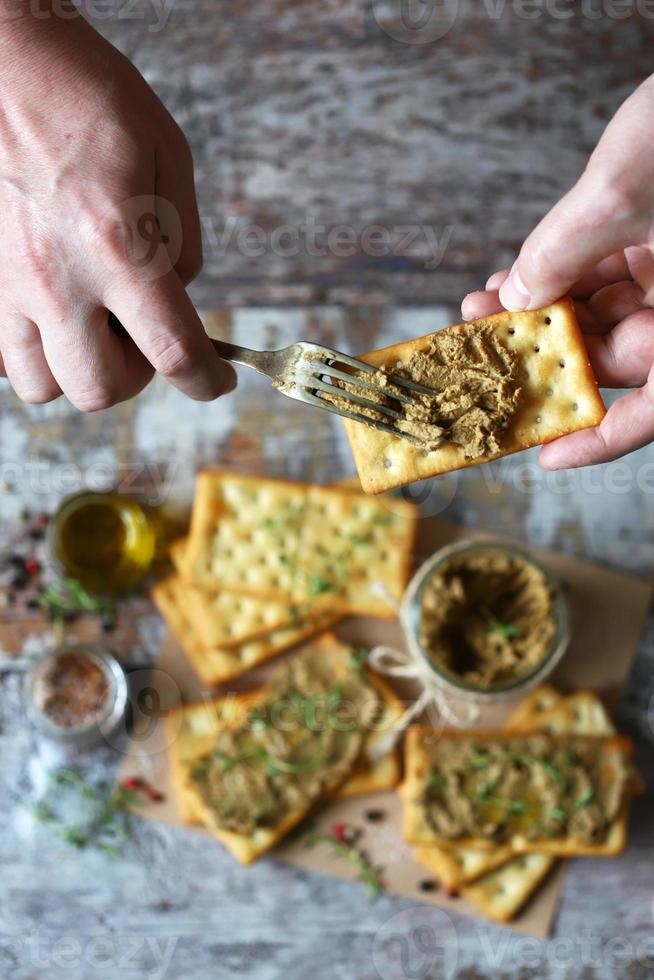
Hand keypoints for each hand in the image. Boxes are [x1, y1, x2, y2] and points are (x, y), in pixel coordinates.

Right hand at [0, 9, 235, 409]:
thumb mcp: (169, 160)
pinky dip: (36, 353)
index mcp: (118, 247)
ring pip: (45, 385)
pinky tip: (55, 318)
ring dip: (80, 370)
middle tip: (145, 338)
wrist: (10, 66)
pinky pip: (6, 358)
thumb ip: (183, 243)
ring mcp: (11, 285)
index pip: (173, 351)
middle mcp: (59, 280)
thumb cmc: (92, 100)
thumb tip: (180, 296)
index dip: (205, 381)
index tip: (215, 382)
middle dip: (136, 376)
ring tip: (96, 329)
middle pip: (100, 389)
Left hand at [462, 75, 653, 469]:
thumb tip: (516, 295)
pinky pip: (603, 273)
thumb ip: (567, 246)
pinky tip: (513, 275)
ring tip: (482, 311)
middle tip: (482, 356)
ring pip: (603, 314)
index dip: (602, 440)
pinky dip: (559, 275)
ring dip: (539, 313)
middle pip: (616, 358)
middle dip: (543, 356)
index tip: (547, 455)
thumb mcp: (629, 188)